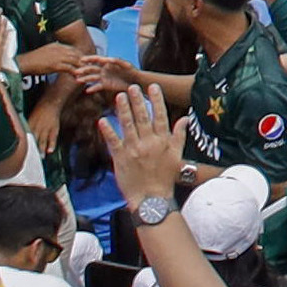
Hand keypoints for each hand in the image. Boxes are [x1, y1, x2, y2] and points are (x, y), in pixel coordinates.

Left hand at [102, 87, 187, 221]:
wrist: (152, 199)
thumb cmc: (165, 178)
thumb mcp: (177, 156)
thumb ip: (179, 136)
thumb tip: (185, 119)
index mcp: (162, 141)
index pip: (160, 116)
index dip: (156, 100)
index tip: (152, 87)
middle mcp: (148, 143)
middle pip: (142, 117)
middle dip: (137, 100)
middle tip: (132, 87)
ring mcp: (133, 150)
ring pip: (127, 125)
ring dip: (123, 109)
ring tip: (119, 96)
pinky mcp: (120, 158)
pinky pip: (113, 142)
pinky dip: (107, 131)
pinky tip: (102, 120)